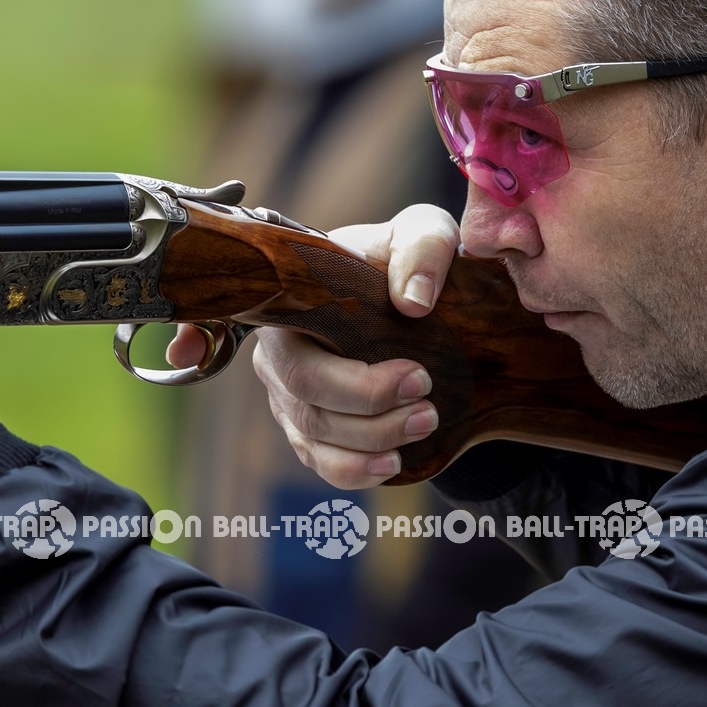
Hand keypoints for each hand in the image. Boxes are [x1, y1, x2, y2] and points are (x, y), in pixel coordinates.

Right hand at [168, 204, 458, 488]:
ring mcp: (290, 396)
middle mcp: (279, 354)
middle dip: (370, 408)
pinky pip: (320, 463)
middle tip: (427, 397)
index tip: (415, 373)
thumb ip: (423, 248)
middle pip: (307, 398)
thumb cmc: (407, 261)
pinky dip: (354, 471)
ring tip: (426, 422)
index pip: (291, 348)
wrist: (416, 301)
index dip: (343, 377)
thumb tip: (413, 302)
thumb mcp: (424, 234)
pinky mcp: (311, 429)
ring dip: (373, 440)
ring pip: (316, 436)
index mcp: (292, 305)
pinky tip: (392, 462)